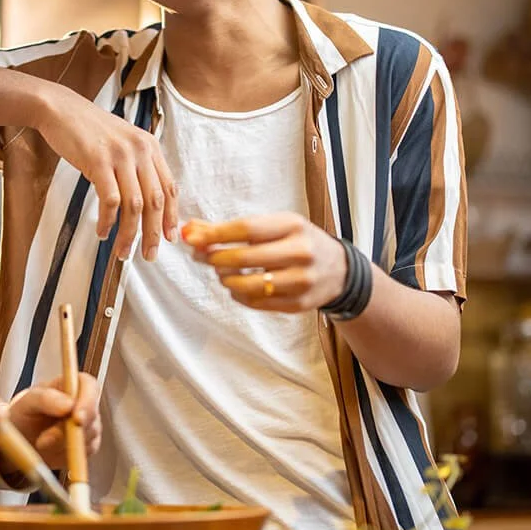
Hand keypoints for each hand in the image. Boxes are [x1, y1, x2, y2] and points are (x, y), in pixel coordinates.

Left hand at [4, 372, 100, 469]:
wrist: (20, 440)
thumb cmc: (23, 415)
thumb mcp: (26, 402)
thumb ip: (45, 399)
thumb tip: (69, 404)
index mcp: (70, 384)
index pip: (90, 386)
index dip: (88, 401)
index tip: (76, 419)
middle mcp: (83, 403)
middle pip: (92, 415)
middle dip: (70, 432)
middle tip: (44, 441)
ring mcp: (89, 424)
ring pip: (88, 436)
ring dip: (62, 444)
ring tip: (41, 443)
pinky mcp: (88, 445)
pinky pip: (84, 453)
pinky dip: (66, 455)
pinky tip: (51, 450)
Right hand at [34, 81, 177, 260]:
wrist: (61, 109)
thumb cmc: (89, 129)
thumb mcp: (122, 143)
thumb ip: (137, 166)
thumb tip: (146, 202)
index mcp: (149, 146)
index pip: (169, 187)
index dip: (171, 216)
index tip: (168, 237)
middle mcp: (140, 150)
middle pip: (155, 201)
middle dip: (153, 233)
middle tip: (149, 254)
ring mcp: (120, 156)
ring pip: (134, 205)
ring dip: (129, 234)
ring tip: (122, 251)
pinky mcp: (99, 161)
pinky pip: (110, 200)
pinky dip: (108, 221)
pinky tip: (103, 231)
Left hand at [182, 213, 347, 311]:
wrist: (339, 270)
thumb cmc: (297, 242)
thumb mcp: (274, 226)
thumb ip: (232, 228)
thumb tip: (191, 228)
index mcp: (293, 225)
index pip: (247, 228)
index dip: (216, 234)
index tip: (193, 237)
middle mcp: (301, 252)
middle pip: (245, 257)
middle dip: (215, 257)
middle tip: (200, 256)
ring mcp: (301, 280)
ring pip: (249, 284)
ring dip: (226, 279)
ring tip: (221, 272)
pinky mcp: (299, 304)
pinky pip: (257, 302)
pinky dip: (239, 295)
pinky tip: (236, 286)